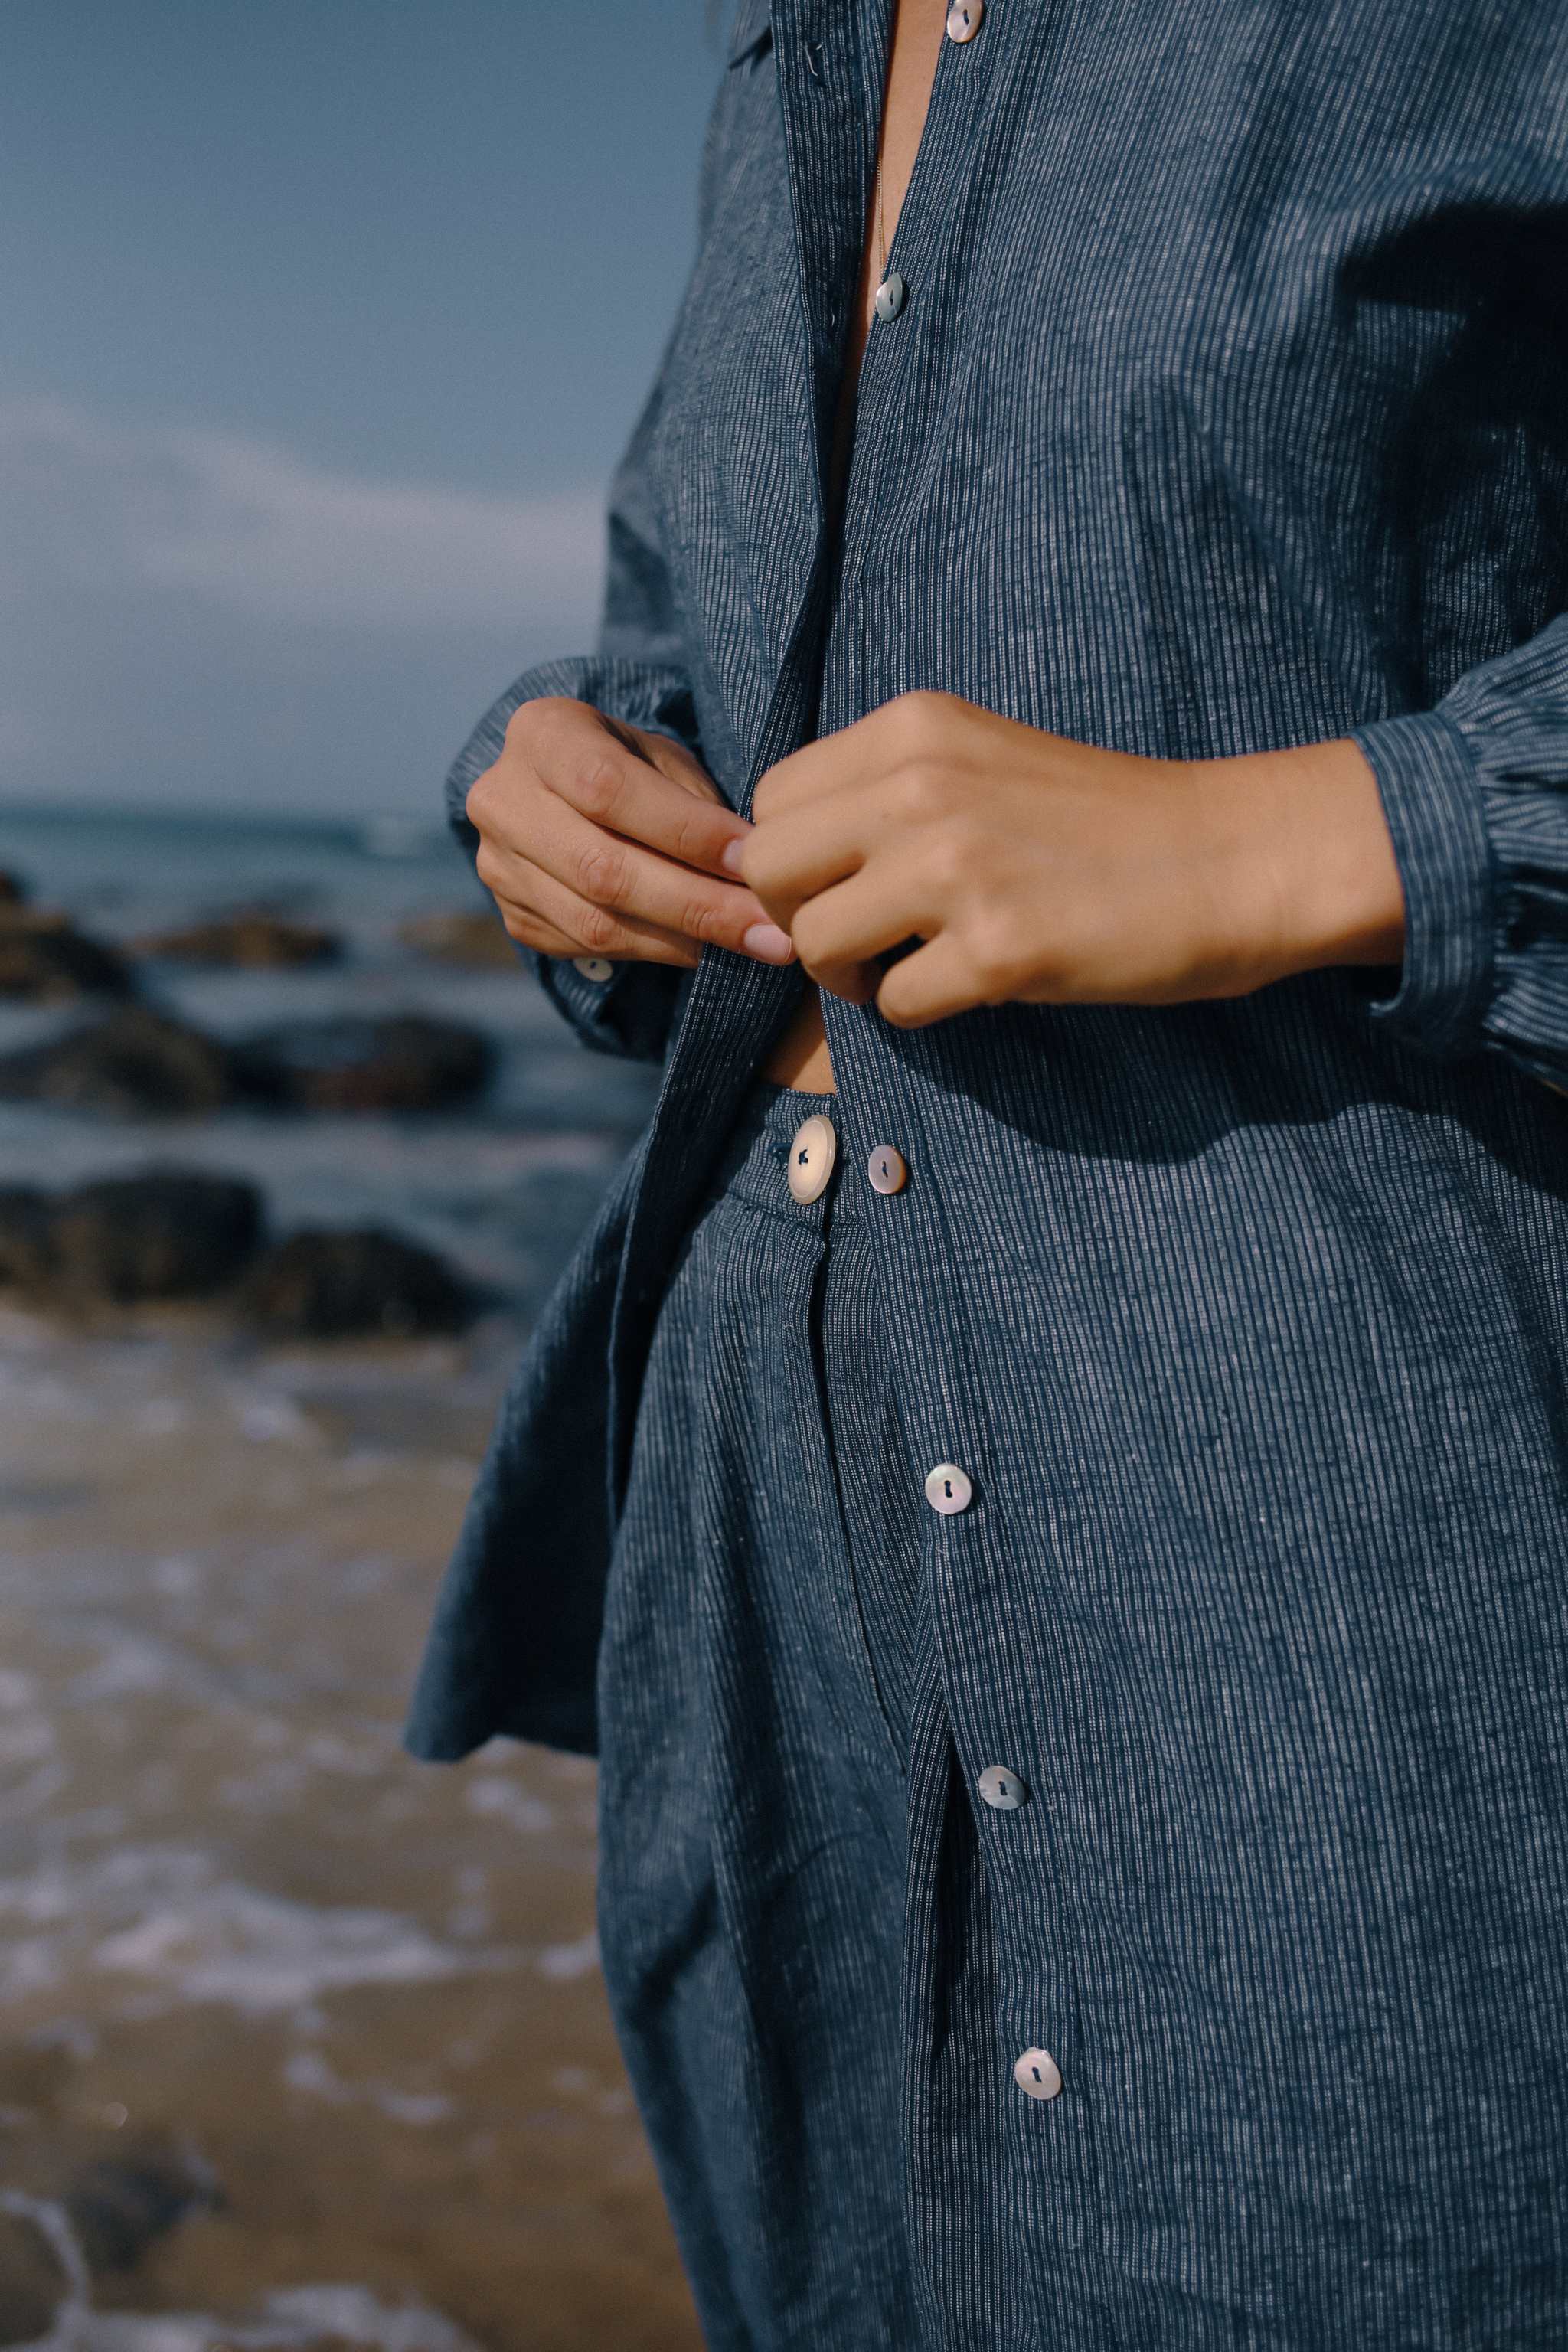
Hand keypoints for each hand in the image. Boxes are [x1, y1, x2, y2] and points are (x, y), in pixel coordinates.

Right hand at [466, 698, 795, 969]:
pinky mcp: (510, 914)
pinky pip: (585, 948)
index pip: (608, 790)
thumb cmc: (630, 764)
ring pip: (594, 922)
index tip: (753, 862)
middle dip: (699, 905)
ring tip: (750, 944)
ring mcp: (496, 864)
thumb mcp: (661, 757)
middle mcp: (501, 799)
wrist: (559, 791)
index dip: (685, 832)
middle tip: (773, 932)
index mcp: (542, 734)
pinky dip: (651, 952)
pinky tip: (699, 947)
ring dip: (683, 940)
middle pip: (601, 869)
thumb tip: (752, 869)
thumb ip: (694, 803)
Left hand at [730, 692, 1404, 1026]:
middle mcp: (920, 786)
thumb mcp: (982, 760)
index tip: (839, 887)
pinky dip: (918, 1012)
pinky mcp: (996, 949)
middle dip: (795, 918)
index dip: (789, 859)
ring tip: (908, 969)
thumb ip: (887, 792)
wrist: (1233, 856)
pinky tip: (971, 988)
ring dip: (848, 975)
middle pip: (765, 869)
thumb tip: (784, 867)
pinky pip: (892, 1005)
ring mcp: (955, 868)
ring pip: (813, 942)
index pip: (772, 797)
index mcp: (912, 728)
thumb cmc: (1108, 820)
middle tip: (856, 942)